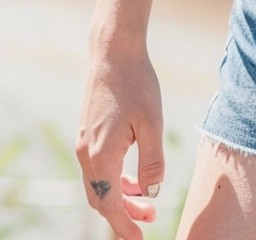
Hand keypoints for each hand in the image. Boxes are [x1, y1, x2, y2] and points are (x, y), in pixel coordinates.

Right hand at [75, 48, 165, 239]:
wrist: (114, 53)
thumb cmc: (137, 84)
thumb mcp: (153, 124)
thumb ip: (152, 162)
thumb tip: (151, 193)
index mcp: (101, 156)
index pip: (111, 205)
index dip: (126, 225)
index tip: (140, 239)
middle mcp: (86, 154)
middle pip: (102, 200)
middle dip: (124, 215)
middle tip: (149, 221)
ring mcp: (84, 143)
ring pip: (99, 185)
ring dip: (121, 198)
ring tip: (147, 203)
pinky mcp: (88, 133)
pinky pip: (98, 169)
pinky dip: (115, 180)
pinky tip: (135, 178)